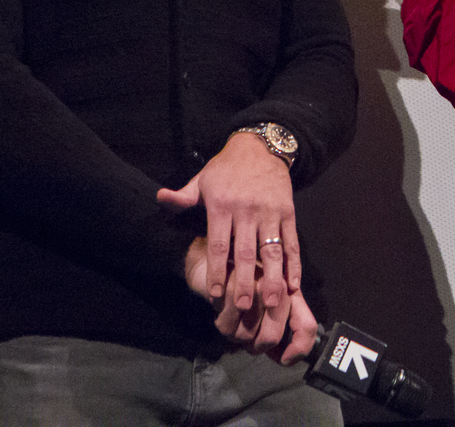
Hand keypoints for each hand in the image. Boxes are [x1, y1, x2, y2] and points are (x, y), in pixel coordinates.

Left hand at [159, 133, 298, 325]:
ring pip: (273, 249)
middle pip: (247, 251)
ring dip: (273, 277)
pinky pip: (292, 241)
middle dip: (245, 281)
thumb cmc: (226, 169)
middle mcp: (247, 210)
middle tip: (244, 306)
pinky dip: (294, 264)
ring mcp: (270, 212)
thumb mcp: (201, 180)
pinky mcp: (288, 212)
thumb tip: (160, 198)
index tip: (216, 294)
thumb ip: (182, 197)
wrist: (261, 147)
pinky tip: (293, 284)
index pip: (219, 244)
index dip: (218, 271)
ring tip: (272, 301)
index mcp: (223, 205)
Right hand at [183, 237, 316, 362]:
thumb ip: (279, 330)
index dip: (299, 349)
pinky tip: (223, 308)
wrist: (216, 264)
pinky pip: (226, 325)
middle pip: (270, 338)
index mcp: (291, 294)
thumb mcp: (266, 309)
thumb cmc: (245, 289)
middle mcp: (278, 288)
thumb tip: (288, 359)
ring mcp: (257, 285)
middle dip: (256, 345)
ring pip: (245, 336)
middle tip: (248, 332)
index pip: (306, 326)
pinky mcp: (234, 284)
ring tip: (235, 316)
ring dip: (235, 333)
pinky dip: (222, 322)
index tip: (286, 359)